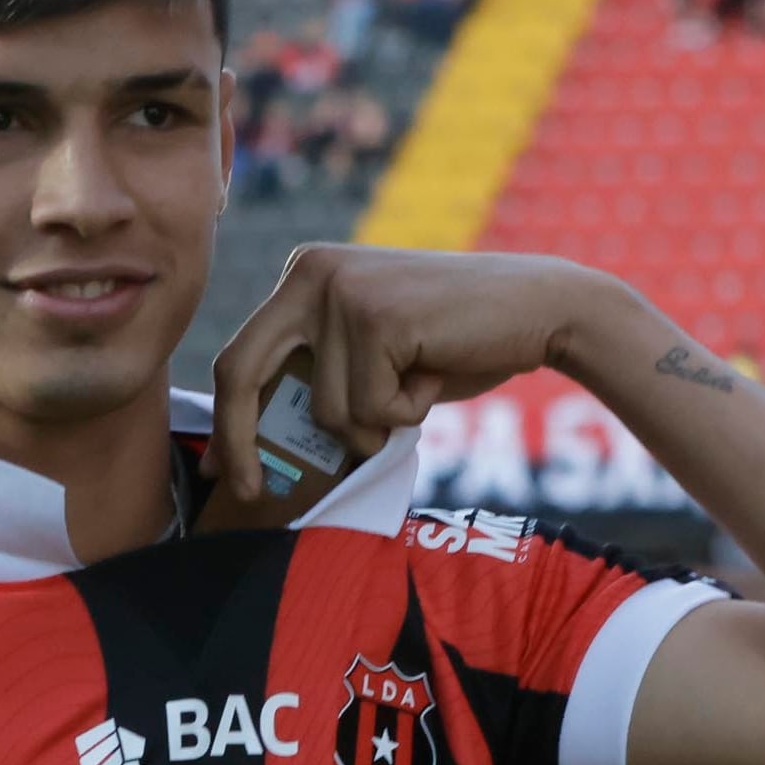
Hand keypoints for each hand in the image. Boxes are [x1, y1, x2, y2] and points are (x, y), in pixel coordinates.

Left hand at [207, 244, 619, 499]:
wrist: (540, 309)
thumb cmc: (459, 344)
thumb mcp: (376, 357)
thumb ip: (324, 379)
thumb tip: (263, 447)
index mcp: (303, 275)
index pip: (240, 355)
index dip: (227, 420)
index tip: (224, 471)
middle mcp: (310, 271)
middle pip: (242, 370)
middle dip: (240, 441)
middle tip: (250, 493)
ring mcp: (341, 290)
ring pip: (328, 409)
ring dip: (379, 422)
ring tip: (419, 384)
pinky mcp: (377, 316)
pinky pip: (371, 408)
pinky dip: (408, 411)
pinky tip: (435, 373)